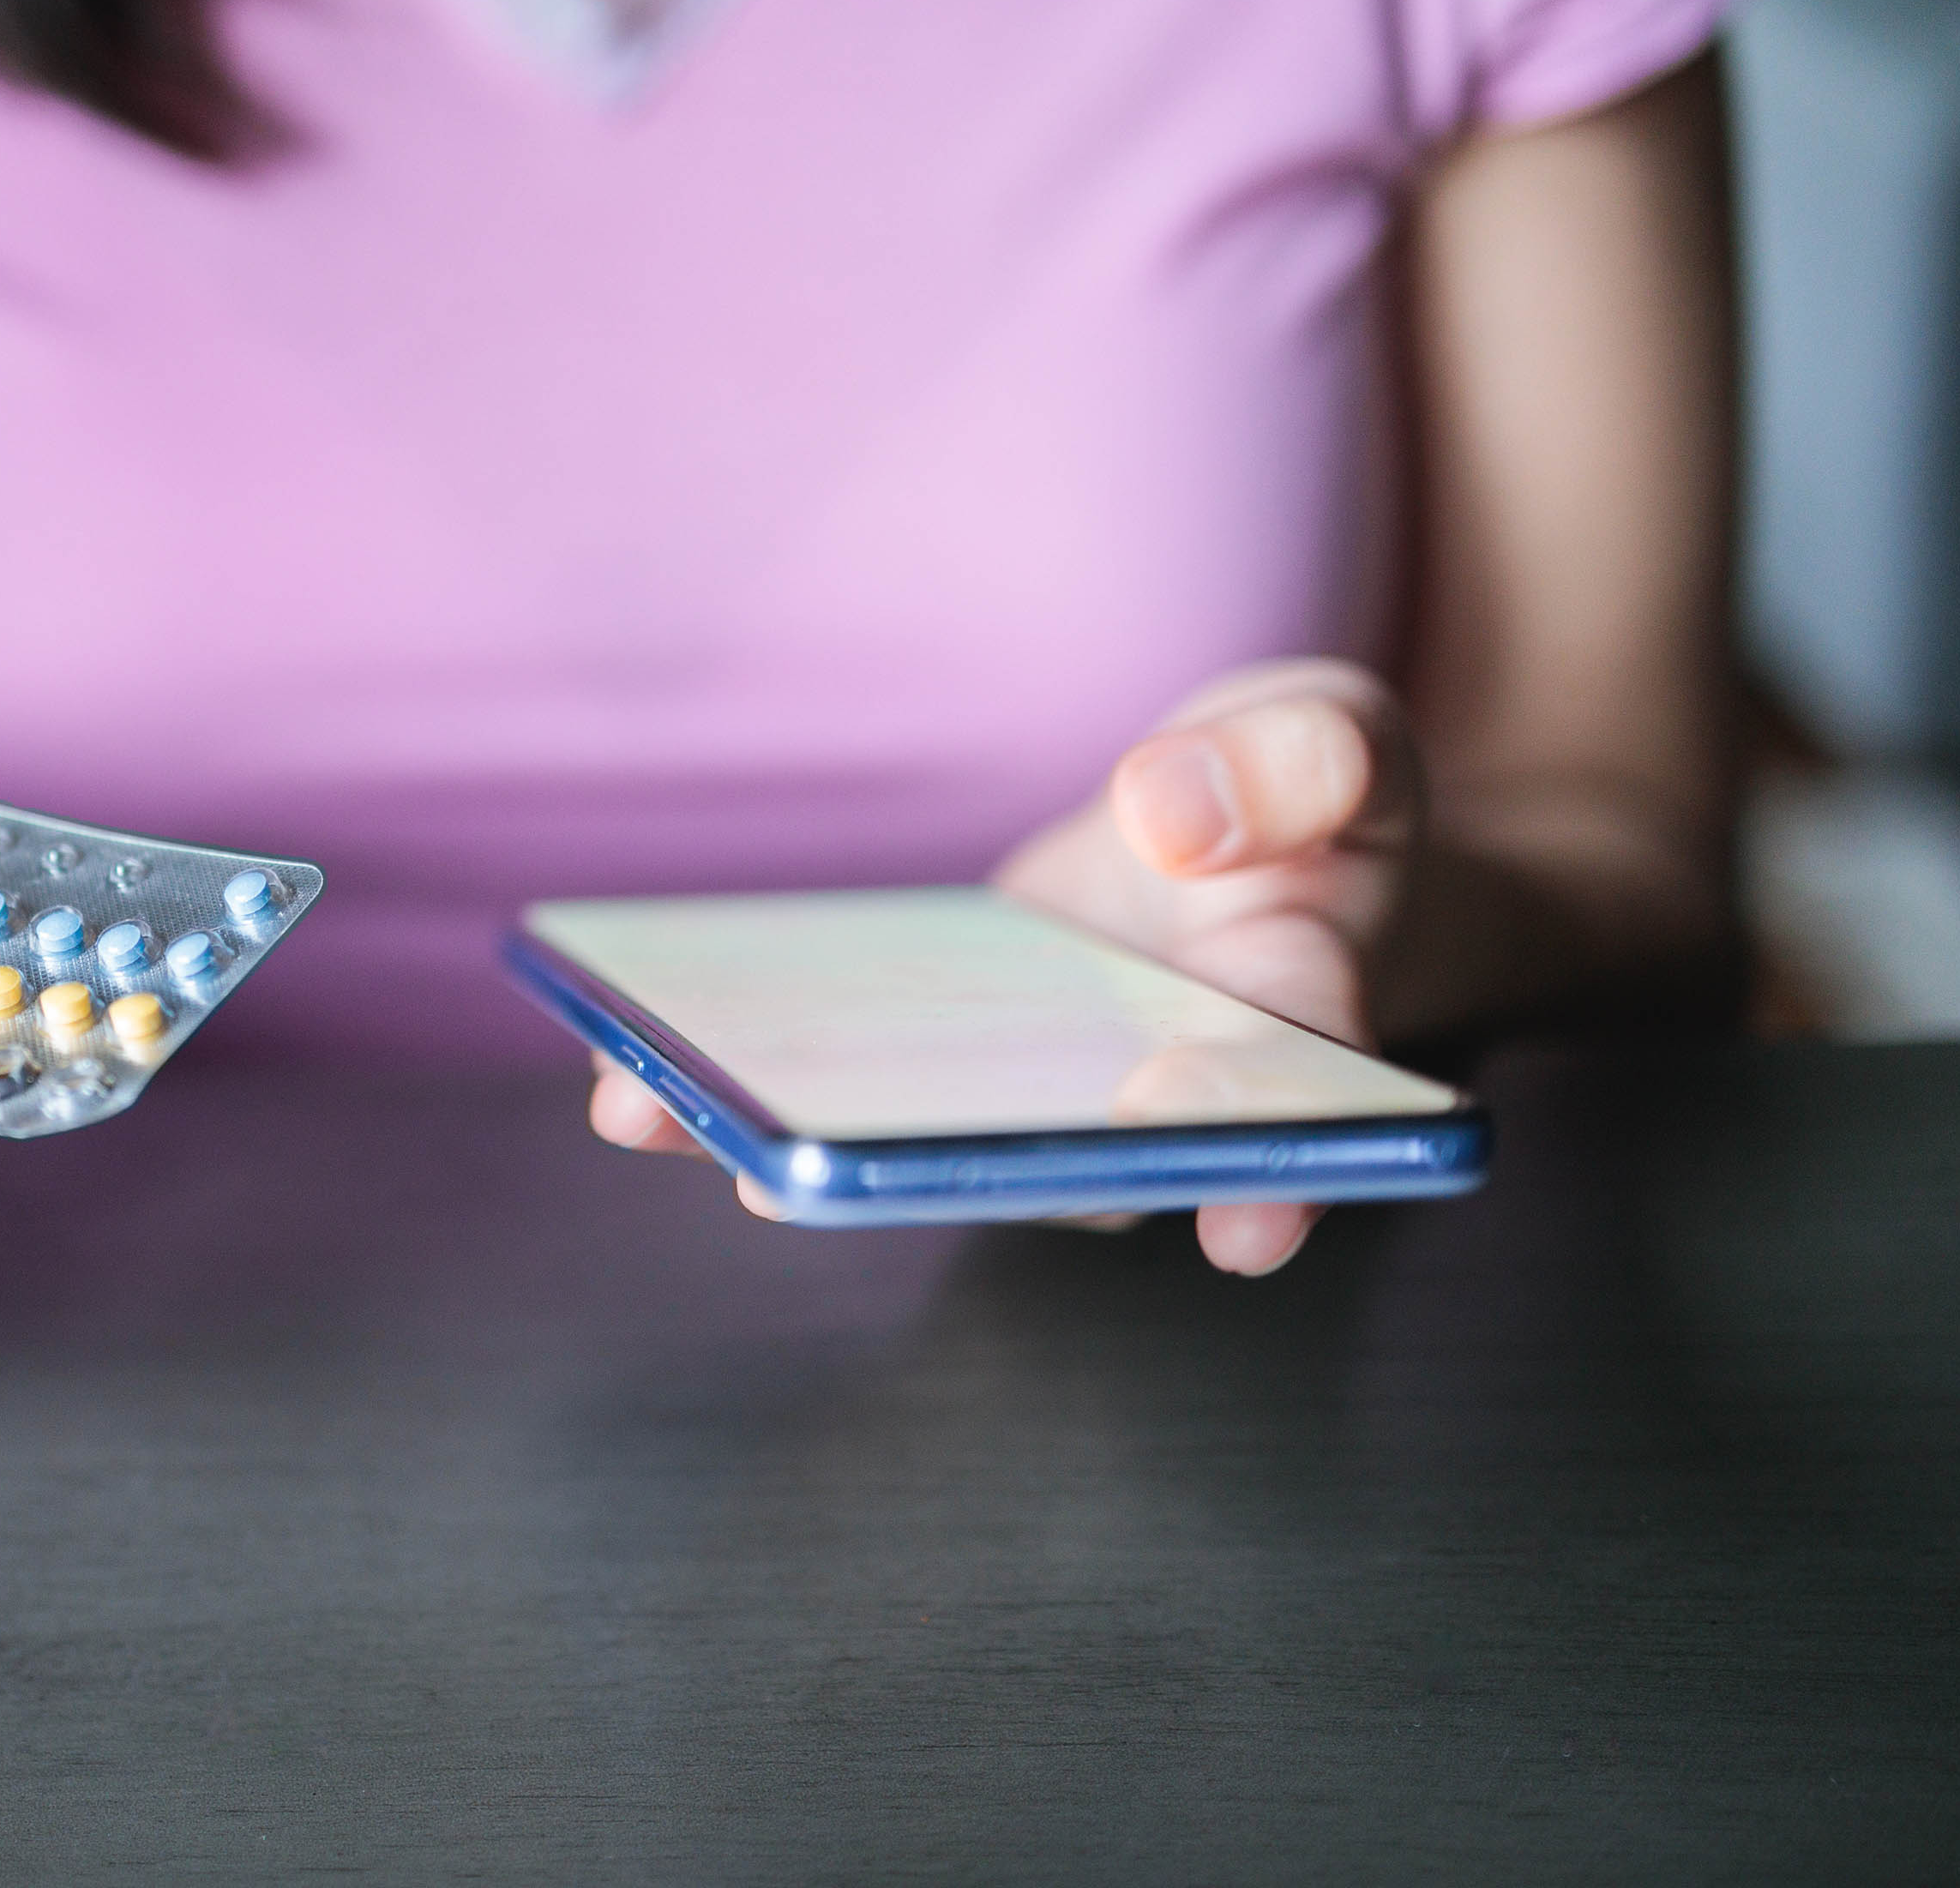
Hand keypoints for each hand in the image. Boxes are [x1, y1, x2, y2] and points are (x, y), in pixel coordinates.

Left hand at [586, 658, 1418, 1276]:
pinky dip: (742, 1095)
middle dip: (936, 1176)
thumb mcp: (1328, 738)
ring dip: (793, 1150)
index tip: (1231, 1221)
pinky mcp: (950, 1085)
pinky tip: (630, 1077)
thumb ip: (1295, 764)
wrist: (1239, 843)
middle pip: (1064, 1167)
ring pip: (930, 1155)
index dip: (1256, 1153)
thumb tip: (1168, 814)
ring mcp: (1040, 1110)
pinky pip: (856, 1108)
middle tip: (804, 1180)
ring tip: (656, 1116)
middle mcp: (1156, 1106)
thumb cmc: (1300, 802)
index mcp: (1297, 1023)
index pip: (1294, 1099)